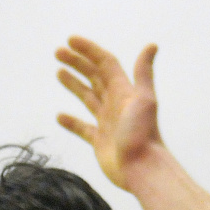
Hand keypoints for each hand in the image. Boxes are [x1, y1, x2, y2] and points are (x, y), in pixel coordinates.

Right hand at [56, 36, 161, 190]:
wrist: (142, 169)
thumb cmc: (143, 135)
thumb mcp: (143, 99)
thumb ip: (144, 73)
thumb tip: (152, 45)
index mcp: (124, 91)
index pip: (105, 64)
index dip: (89, 51)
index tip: (70, 40)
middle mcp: (116, 104)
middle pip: (94, 77)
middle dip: (77, 63)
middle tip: (57, 53)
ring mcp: (107, 122)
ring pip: (88, 98)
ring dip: (74, 84)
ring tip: (59, 72)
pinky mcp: (100, 141)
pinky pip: (83, 128)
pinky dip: (71, 122)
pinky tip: (60, 116)